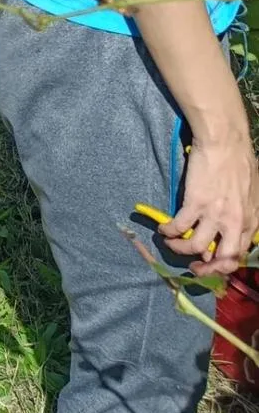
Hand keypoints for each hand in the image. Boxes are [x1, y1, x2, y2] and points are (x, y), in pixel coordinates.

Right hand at [161, 134, 258, 275]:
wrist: (225, 143)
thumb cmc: (240, 163)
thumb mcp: (251, 196)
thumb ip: (243, 215)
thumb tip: (227, 228)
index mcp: (251, 222)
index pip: (238, 254)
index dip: (222, 265)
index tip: (209, 263)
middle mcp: (235, 223)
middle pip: (222, 260)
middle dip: (205, 269)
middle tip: (192, 267)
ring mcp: (215, 214)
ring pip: (196, 247)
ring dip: (180, 248)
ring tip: (171, 243)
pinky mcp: (195, 203)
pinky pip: (179, 226)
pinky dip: (168, 232)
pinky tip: (162, 229)